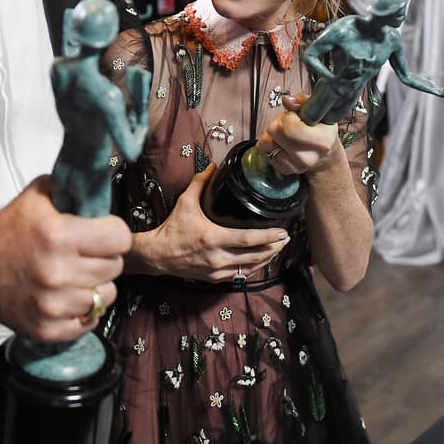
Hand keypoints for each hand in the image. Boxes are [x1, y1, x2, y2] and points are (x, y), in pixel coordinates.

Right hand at [0, 176, 131, 342]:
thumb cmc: (7, 231)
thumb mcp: (38, 196)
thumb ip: (73, 189)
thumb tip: (101, 188)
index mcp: (59, 235)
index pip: (120, 238)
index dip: (113, 233)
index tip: (103, 233)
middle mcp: (58, 272)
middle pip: (115, 267)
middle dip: (103, 257)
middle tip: (83, 254)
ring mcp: (53, 304)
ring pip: (106, 296)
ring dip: (95, 285)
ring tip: (74, 276)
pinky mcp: (48, 328)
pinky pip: (89, 321)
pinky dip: (82, 311)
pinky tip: (67, 296)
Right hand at [130, 165, 288, 282]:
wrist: (158, 255)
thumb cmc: (173, 228)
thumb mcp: (185, 202)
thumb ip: (200, 182)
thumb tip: (213, 165)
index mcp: (213, 238)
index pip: (248, 239)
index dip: (268, 236)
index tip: (283, 232)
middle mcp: (217, 257)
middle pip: (255, 256)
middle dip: (273, 248)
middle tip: (285, 238)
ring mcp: (217, 271)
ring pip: (250, 268)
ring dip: (266, 259)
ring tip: (277, 248)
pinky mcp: (214, 278)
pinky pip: (240, 275)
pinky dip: (253, 268)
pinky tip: (260, 261)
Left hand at [259, 93, 341, 177]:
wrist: (324, 155)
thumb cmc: (320, 129)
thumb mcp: (317, 110)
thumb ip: (302, 102)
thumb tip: (286, 100)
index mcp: (322, 140)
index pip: (290, 127)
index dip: (288, 117)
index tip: (295, 117)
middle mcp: (309, 157)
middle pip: (274, 131)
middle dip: (278, 123)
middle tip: (289, 124)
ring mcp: (296, 166)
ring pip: (265, 141)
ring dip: (272, 134)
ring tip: (285, 133)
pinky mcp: (284, 170)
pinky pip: (263, 151)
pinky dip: (270, 144)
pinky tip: (282, 143)